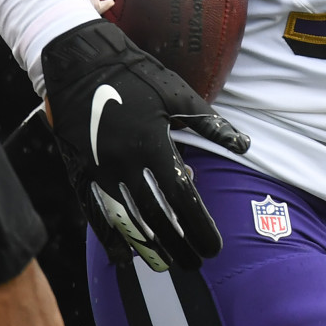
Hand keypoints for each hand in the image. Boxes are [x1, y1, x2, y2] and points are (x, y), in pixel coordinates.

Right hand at [41, 18, 249, 271]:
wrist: (81, 60)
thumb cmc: (135, 73)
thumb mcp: (177, 92)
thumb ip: (210, 124)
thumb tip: (244, 145)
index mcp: (153, 144)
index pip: (182, 197)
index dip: (199, 226)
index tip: (215, 248)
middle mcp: (126, 162)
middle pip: (156, 216)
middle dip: (179, 244)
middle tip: (196, 264)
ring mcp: (100, 170)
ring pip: (126, 220)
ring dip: (149, 247)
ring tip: (167, 265)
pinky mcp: (81, 170)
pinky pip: (95, 212)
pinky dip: (109, 237)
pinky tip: (123, 256)